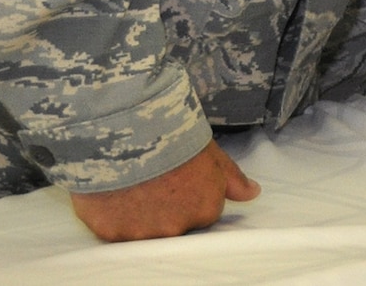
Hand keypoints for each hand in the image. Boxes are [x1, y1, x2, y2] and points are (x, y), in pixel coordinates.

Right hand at [70, 140, 258, 241]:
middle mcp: (178, 228)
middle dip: (165, 208)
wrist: (128, 132)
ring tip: (132, 182)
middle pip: (174, 225)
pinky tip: (114, 192)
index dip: (189, 194)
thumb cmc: (174, 137)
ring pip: (144, 231)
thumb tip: (253, 193)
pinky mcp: (113, 233)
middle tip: (153, 180)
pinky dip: (114, 216)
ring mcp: (144, 234)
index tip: (177, 177)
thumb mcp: (211, 154)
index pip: (203, 213)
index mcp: (206, 210)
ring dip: (138, 213)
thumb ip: (232, 179)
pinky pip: (115, 231)